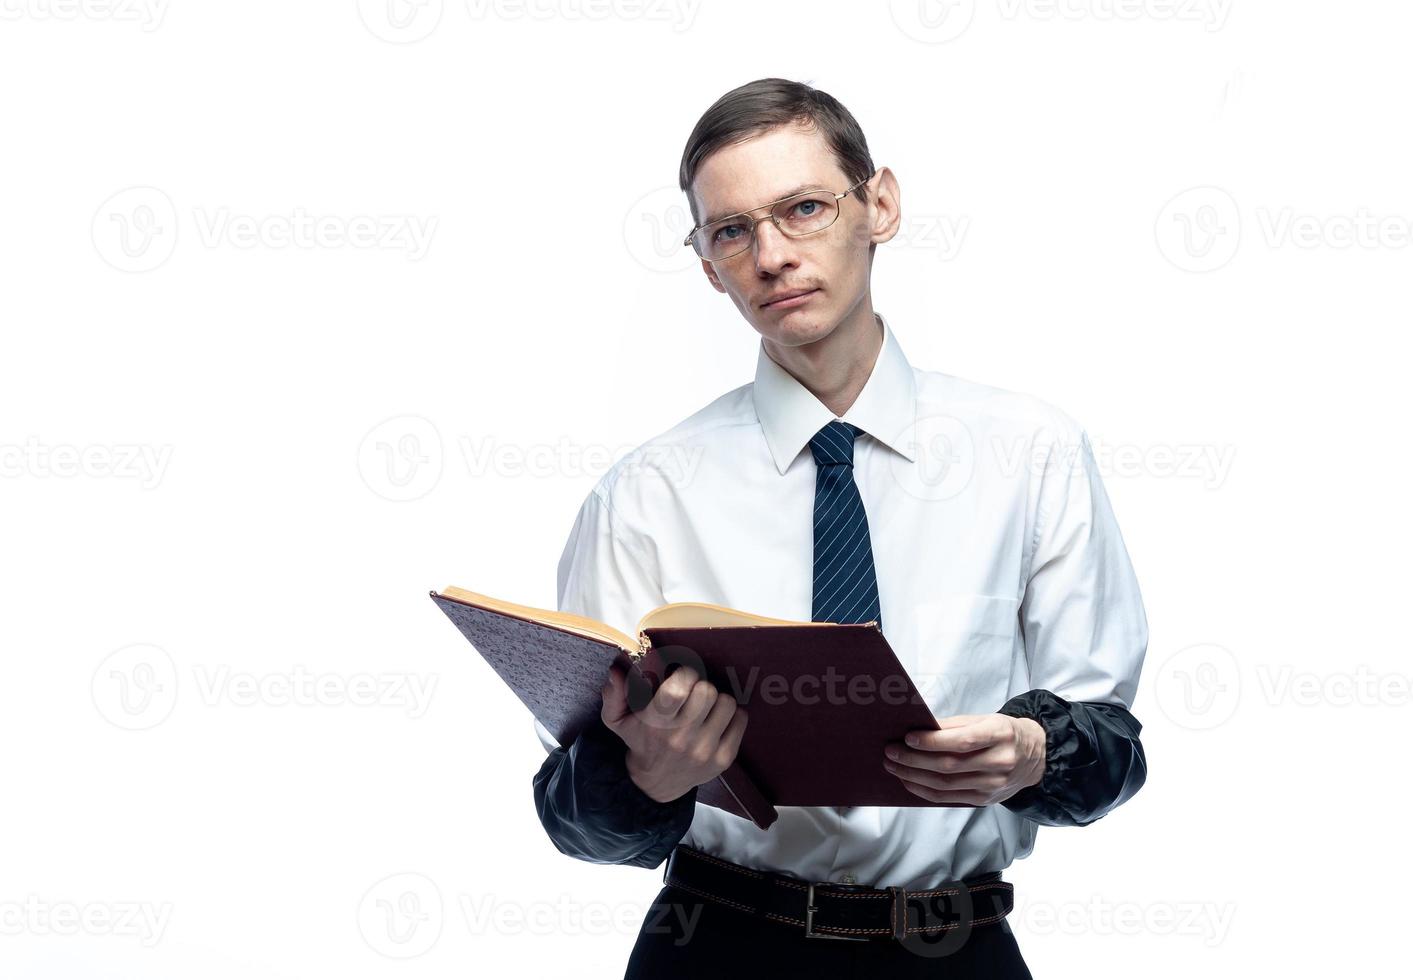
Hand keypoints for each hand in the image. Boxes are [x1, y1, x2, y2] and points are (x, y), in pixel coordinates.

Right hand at [600, 661, 747, 803]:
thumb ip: (613, 695)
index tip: (682, 677)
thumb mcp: (617, 721)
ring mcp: (705, 750)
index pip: (679, 687)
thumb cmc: (640, 743)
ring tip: (706, 707)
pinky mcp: (724, 758)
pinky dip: (732, 715)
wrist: (656, 786)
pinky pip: (740, 719)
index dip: (685, 674)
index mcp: (656, 724)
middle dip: (700, 687)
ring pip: (726, 703)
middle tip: (693, 694)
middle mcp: (682, 738)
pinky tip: (717, 720)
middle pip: (707, 691)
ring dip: (717, 700)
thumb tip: (616, 670)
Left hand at [882, 713, 1045, 805]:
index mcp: (1000, 735)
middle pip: (950, 766)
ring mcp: (993, 785)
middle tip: (890, 752)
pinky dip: (925, 791)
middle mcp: (999, 762)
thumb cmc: (1004, 733)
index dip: (933, 742)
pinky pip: (949, 798)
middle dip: (914, 760)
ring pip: (946, 785)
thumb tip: (918, 729)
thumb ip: (953, 725)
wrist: (1035, 757)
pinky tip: (909, 781)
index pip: (963, 741)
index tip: (908, 738)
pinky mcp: (985, 800)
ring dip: (914, 777)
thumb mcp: (984, 719)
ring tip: (893, 766)